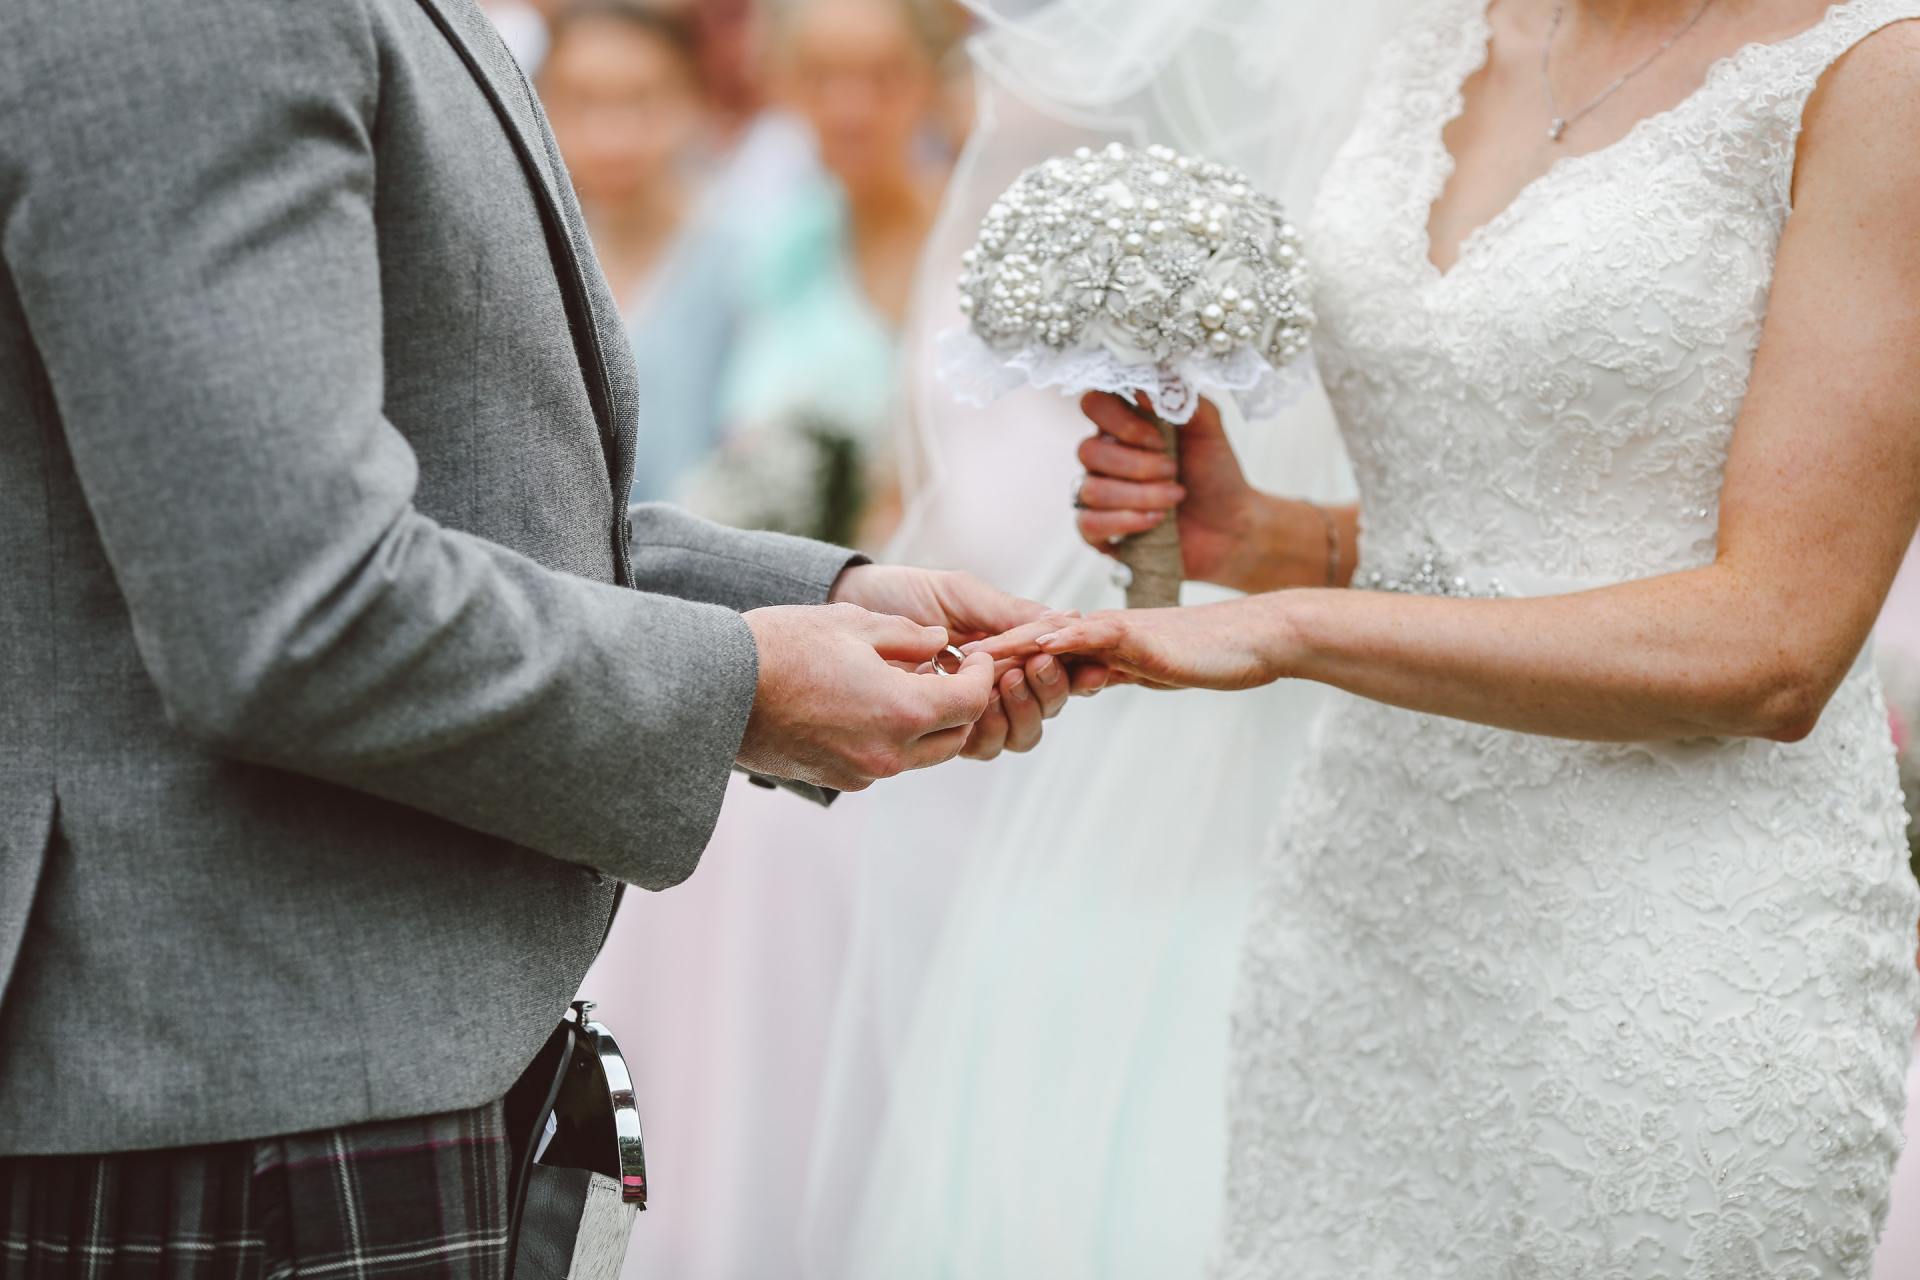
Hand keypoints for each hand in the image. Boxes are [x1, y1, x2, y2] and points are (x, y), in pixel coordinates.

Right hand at [737, 602, 997, 790]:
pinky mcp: (836, 779)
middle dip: (961, 704)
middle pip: (954, 736)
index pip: (971, 702)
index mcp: (901, 710)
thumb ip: (906, 636)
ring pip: (920, 755)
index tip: (974, 656)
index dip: (981, 676)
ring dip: (926, 724)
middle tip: (948, 671)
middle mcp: (888, 753)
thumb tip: (940, 643)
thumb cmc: (781, 647)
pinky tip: (869, 704)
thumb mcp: (851, 624)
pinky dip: (892, 737)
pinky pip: (884, 762)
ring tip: (907, 684)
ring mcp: (862, 772)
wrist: (715, 689)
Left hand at [830, 564, 1110, 758]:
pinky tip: (975, 700)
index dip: (1080, 675)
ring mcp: (973, 712)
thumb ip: (1012, 614)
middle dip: (1050, 691)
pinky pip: (983, 745)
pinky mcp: (944, 732)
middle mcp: (999, 686)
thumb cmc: (906, 595)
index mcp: (1012, 650)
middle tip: (1036, 665)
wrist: (851, 609)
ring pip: (1021, 735)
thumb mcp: (963, 595)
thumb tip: (1071, 621)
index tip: (1090, 667)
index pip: (1060, 672)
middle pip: (1048, 709)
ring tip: (1006, 678)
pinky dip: (987, 726)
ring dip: (1022, 710)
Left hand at [970, 597, 1293, 692]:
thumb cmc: (1206, 653)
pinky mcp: (1134, 636)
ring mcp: (1112, 632)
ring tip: (976, 660)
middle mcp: (1094, 634)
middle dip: (990, 660)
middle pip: (1028, 645)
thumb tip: (1081, 681)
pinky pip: (1092, 635)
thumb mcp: (1143, 665)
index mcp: (1091, 644)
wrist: (1255, 637)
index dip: (996, 665)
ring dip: (1012, 652)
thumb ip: (1109, 667)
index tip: (958, 676)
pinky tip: (1037, 646)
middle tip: (952, 669)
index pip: (1033, 654)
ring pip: (1048, 638)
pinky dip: (1063, 640)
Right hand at [1075, 393, 1259, 587]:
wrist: (1230, 525)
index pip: (1093, 405)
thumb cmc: (1215, 474)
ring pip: (1091, 490)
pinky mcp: (1099, 532)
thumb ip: (1182, 398)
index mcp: (1123, 426)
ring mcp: (1098, 495)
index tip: (1159, 439)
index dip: (1121, 422)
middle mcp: (1104, 458)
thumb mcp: (1208, 428)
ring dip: (1140, 495)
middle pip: (1087, 451)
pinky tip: (1156, 521)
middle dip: (1138, 465)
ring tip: (1174, 497)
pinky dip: (1126, 521)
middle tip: (1173, 471)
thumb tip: (1145, 386)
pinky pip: (1088, 524)